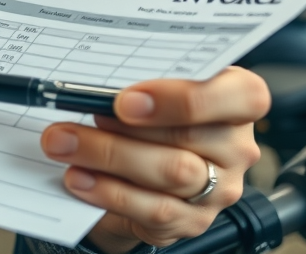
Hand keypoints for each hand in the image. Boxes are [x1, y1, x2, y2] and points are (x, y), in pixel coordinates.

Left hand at [40, 67, 269, 252]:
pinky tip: (79, 177)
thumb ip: (139, 85)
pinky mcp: (193, 220)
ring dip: (107, 156)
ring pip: (169, 173)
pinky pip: (153, 209)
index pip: (242, 96)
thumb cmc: (151, 114)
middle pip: (188, 137)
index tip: (127, 100)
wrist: (143, 168)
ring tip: (64, 144)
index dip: (183, 98)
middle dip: (122, 129)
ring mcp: (220, 188)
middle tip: (78, 118)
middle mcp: (236, 146)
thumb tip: (93, 88)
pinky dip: (109, 191)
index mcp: (238, 99)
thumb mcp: (152, 89)